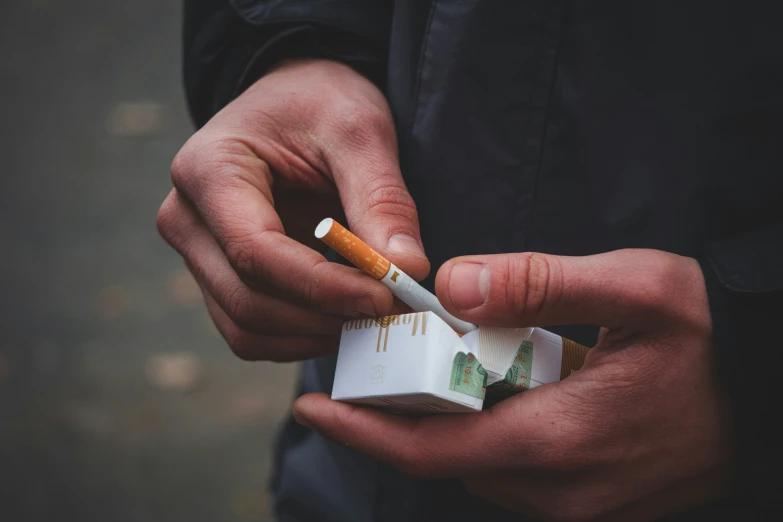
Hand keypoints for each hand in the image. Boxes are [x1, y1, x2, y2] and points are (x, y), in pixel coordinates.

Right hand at [157, 59, 428, 360]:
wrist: (296, 100)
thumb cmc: (321, 102)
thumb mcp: (360, 131)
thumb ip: (382, 200)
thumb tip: (408, 271)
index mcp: (208, 169)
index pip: (256, 251)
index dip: (322, 287)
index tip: (384, 298)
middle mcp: (187, 218)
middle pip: (248, 300)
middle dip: (324, 316)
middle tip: (392, 313)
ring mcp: (198, 255)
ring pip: (247, 328)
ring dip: (315, 335)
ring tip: (374, 315)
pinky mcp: (220, 279)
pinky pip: (253, 332)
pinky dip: (303, 335)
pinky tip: (346, 315)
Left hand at [293, 250, 732, 519]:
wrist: (768, 395)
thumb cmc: (712, 339)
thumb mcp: (638, 287)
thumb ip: (541, 282)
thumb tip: (453, 282)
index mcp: (558, 440)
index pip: (430, 448)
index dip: (363, 429)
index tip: (312, 407)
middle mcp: (558, 490)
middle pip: (445, 455)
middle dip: (403, 412)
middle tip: (379, 361)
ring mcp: (573, 506)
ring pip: (476, 464)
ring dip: (448, 418)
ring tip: (441, 364)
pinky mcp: (585, 504)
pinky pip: (510, 471)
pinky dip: (485, 431)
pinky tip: (498, 388)